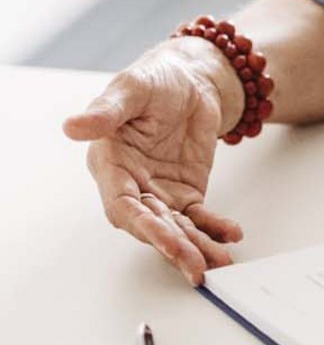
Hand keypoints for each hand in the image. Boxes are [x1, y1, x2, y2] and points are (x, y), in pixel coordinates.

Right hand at [62, 44, 244, 284]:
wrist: (189, 78)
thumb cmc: (153, 80)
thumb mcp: (131, 88)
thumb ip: (106, 112)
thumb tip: (73, 126)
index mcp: (111, 165)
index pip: (123, 206)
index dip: (143, 226)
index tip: (166, 240)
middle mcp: (132, 185)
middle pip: (151, 225)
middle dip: (174, 246)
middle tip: (196, 266)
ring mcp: (160, 192)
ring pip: (176, 228)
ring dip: (196, 247)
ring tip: (220, 261)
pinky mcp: (186, 192)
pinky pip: (198, 217)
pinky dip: (214, 228)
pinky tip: (230, 235)